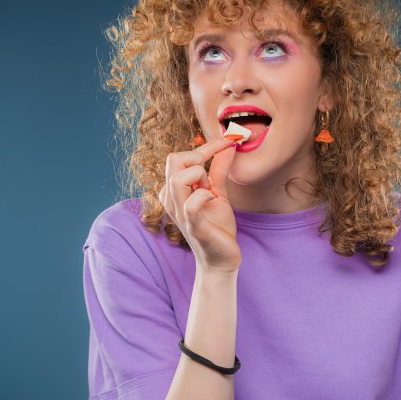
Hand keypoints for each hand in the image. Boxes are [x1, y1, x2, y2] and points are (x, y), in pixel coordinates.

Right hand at [158, 137, 239, 274]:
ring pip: (177, 178)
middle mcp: (172, 199)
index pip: (180, 156)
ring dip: (200, 176)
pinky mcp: (193, 226)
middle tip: (213, 172)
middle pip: (173, 160)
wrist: (221, 259)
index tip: (229, 140)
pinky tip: (213, 199)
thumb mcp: (219, 192)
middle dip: (198, 157)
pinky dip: (203, 196)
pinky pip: (190, 204)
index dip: (206, 145)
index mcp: (175, 189)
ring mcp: (180, 213)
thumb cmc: (216, 227)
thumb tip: (228, 145)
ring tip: (211, 189)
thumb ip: (219, 169)